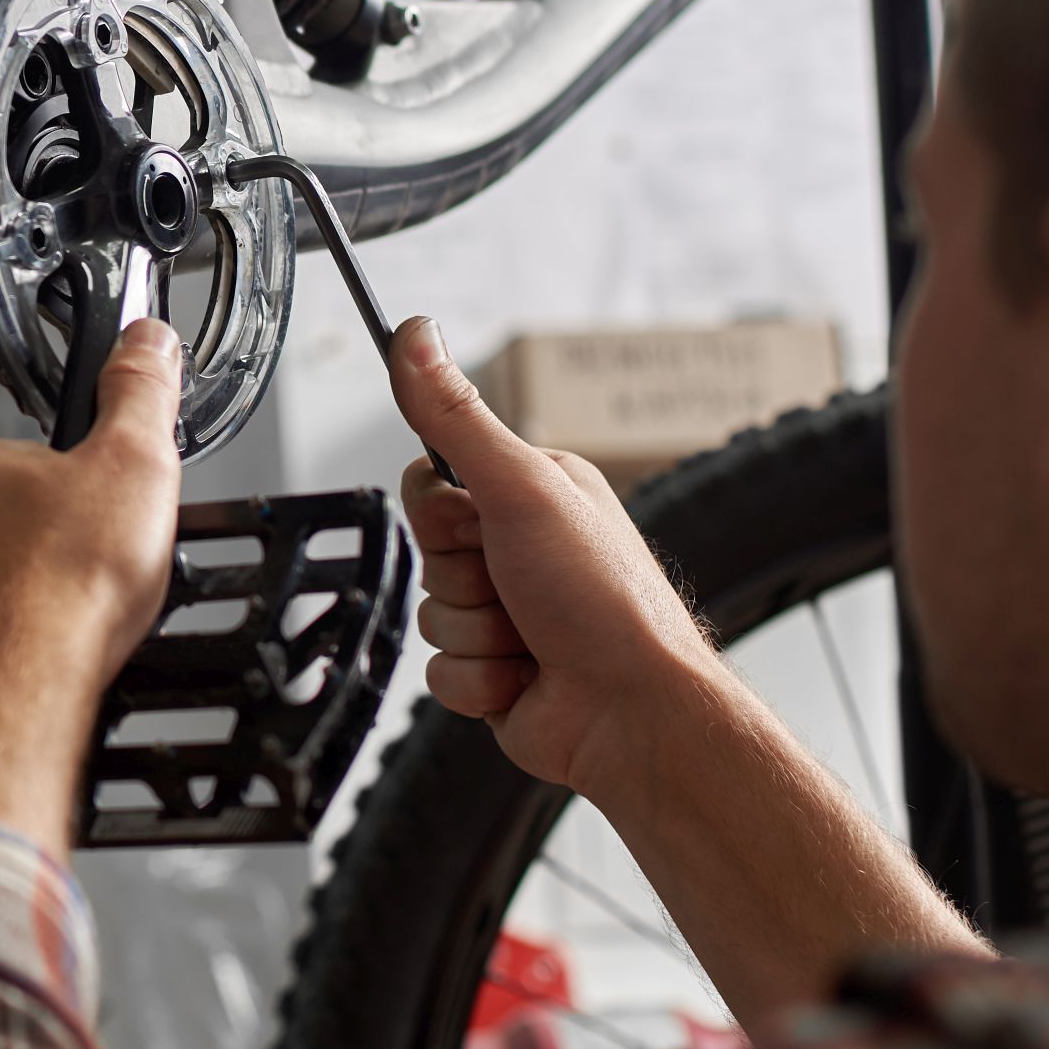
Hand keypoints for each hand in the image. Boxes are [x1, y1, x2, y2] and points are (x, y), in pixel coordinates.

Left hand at [0, 317, 183, 852]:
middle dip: (41, 550)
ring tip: (64, 630)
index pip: (28, 463)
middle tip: (90, 582)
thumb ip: (139, 395)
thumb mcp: (135, 465)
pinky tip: (31, 669)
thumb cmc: (65, 592)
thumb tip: (144, 341)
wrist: (13, 702)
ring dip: (13, 604)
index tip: (103, 522)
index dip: (78, 493)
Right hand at [390, 317, 724, 796]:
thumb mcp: (521, 489)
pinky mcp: (495, 673)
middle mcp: (520, 549)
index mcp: (531, 493)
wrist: (636, 716)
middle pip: (425, 553)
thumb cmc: (604, 599)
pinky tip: (525, 681)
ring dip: (474, 636)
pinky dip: (478, 682)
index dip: (441, 515)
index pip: (429, 485)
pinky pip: (439, 673)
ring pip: (428, 616)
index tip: (482, 528)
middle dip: (461, 582)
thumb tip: (413, 332)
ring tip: (532, 642)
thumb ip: (455, 417)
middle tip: (517, 589)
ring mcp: (508, 615)